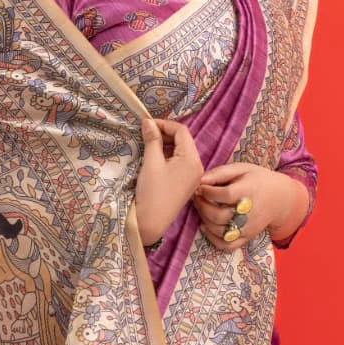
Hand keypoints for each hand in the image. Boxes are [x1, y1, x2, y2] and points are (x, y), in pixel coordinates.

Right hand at [135, 118, 203, 246]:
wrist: (151, 223)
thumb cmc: (152, 192)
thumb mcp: (151, 162)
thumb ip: (152, 139)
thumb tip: (148, 121)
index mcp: (192, 159)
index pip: (182, 131)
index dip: (164, 124)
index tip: (146, 123)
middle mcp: (197, 166)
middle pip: (184, 140)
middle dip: (165, 133)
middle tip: (146, 132)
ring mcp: (193, 176)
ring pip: (181, 151)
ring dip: (166, 144)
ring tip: (148, 143)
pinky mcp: (186, 183)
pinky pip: (180, 162)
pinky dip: (168, 156)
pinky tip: (155, 157)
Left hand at [192, 161, 308, 251]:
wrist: (280, 199)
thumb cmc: (257, 180)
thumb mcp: (242, 169)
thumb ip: (220, 172)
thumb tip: (200, 180)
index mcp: (248, 192)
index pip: (224, 195)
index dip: (208, 191)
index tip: (201, 186)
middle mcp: (248, 213)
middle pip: (219, 215)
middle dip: (202, 206)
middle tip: (197, 197)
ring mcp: (247, 228)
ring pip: (220, 231)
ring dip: (204, 220)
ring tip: (201, 208)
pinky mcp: (246, 237)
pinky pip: (227, 245)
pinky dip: (213, 239)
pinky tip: (206, 227)